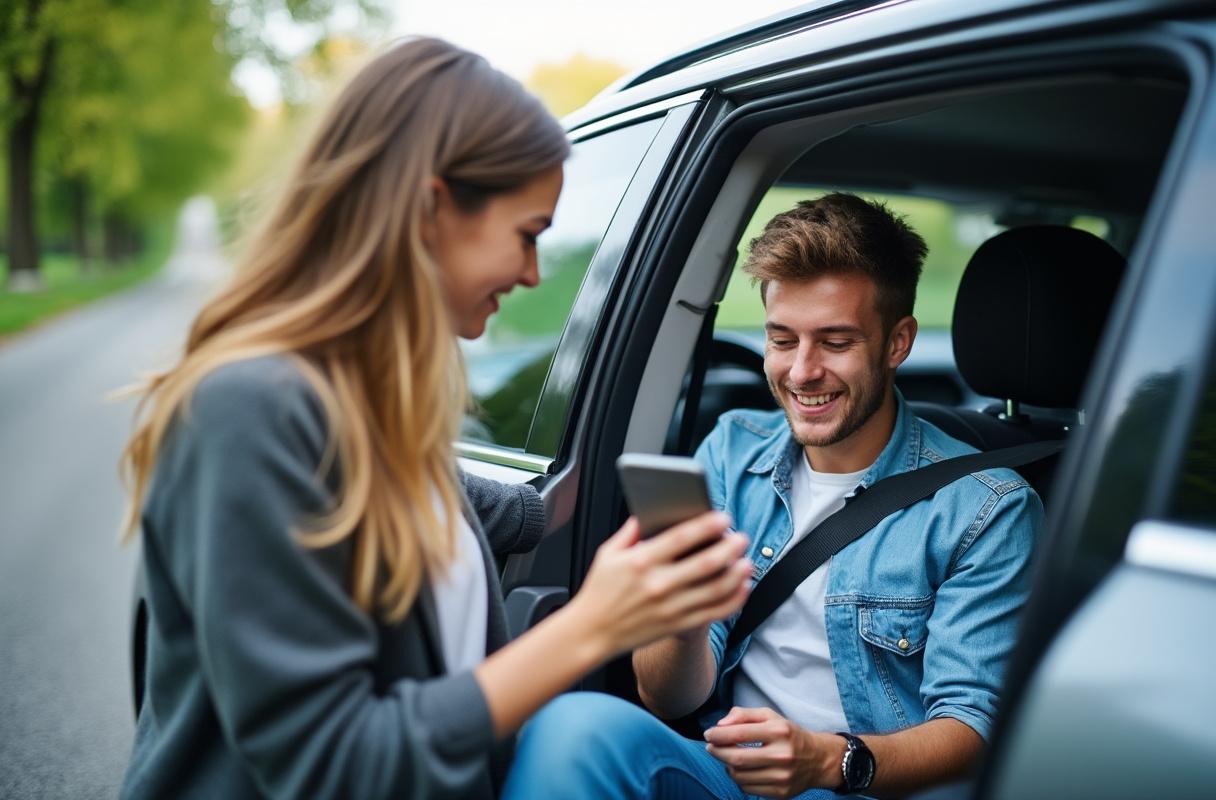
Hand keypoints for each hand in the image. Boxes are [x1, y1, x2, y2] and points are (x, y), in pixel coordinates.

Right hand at [565, 513, 751, 658]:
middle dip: (730, 547)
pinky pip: (714, 612)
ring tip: (747, 561)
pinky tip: (741, 588)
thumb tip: (649, 510)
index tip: (724, 518)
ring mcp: (670, 607)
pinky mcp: (677, 625)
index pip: (681, 538)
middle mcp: (658, 585)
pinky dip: (733, 600)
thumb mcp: (608, 554)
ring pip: (715, 589)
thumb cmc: (599, 591)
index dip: (706, 525)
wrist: (592, 632)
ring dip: (737, 574)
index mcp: (640, 562)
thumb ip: (630, 531)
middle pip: (706, 563)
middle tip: (742, 538)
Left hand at [704, 707, 842, 798]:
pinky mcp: (781, 793)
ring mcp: (782, 777)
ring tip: (728, 757)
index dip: (718, 735)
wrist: (818, 759)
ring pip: (739, 775)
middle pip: (736, 758)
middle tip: (711, 747)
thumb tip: (720, 725)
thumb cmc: (788, 734)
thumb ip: (743, 715)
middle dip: (717, 752)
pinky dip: (739, 779)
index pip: (739, 734)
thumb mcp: (770, 716)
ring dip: (727, 765)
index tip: (708, 734)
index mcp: (779, 731)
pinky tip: (742, 769)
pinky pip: (748, 788)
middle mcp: (782, 755)